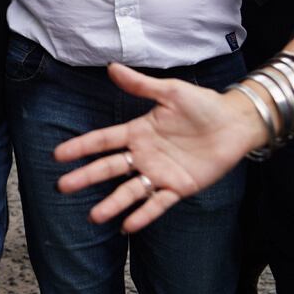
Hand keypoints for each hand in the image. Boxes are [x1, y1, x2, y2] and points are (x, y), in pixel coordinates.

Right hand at [54, 65, 265, 231]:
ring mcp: (160, 173)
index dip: (81, 147)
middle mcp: (144, 155)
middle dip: (86, 177)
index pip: (103, 141)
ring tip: (95, 216)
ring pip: (130, 191)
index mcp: (138, 132)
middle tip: (64, 186)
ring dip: (112, 204)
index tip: (58, 155)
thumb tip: (111, 67)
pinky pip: (158, 204)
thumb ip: (140, 85)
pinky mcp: (179, 187)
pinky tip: (128, 226)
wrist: (235, 123)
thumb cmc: (203, 105)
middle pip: (109, 168)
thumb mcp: (170, 91)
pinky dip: (144, 215)